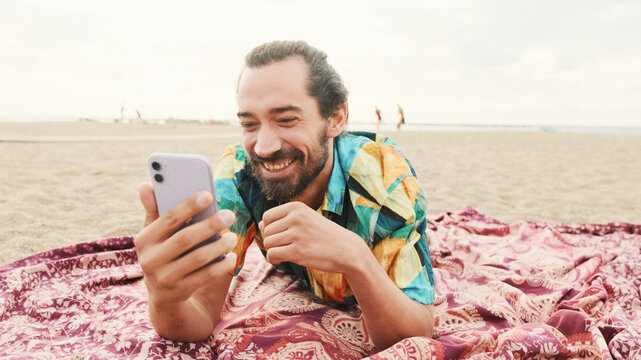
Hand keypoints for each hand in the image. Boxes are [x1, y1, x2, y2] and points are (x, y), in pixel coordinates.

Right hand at [134, 183, 236, 307]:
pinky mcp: (180, 291)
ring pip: (197, 258)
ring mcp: (164, 278)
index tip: (208, 194)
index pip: (168, 219)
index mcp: (144, 240)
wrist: (161, 293)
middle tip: (229, 215)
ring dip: (218, 246)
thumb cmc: (162, 251)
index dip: (188, 206)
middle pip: (184, 239)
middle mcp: (150, 259)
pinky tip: (231, 257)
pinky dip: (220, 266)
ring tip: (232, 237)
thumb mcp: (154, 233)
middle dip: (209, 225)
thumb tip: (145, 185)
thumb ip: (154, 209)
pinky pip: (205, 276)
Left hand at [259, 201, 368, 273]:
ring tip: (286, 253)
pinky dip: (274, 260)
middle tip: (286, 246)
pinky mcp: (297, 252)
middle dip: (273, 241)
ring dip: (274, 251)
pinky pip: (272, 255)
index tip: (282, 236)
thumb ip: (284, 219)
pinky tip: (282, 260)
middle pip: (267, 231)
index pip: (267, 217)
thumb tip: (260, 224)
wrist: (347, 250)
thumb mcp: (306, 218)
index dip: (271, 228)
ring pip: (268, 243)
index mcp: (296, 207)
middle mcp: (295, 218)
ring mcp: (296, 234)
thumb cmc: (324, 235)